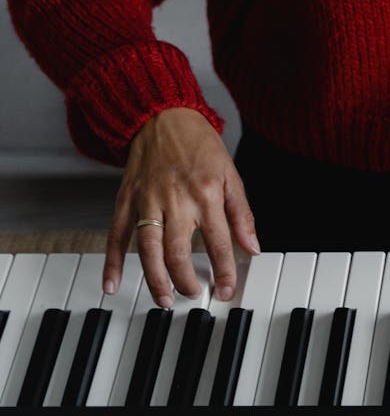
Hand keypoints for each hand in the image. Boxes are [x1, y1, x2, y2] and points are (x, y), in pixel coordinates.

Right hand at [104, 107, 259, 306]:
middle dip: (186, 280)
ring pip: (148, 249)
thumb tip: (253, 248)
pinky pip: (116, 235)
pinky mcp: (125, 200)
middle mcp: (176, 200)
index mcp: (207, 195)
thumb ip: (242, 215)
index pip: (219, 243)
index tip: (226, 291)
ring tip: (164, 299)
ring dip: (155, 279)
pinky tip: (112, 284)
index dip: (224, 272)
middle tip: (194, 296)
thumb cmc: (200, 146)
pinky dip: (112, 262)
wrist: (162, 116)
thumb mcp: (232, 176)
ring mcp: (147, 201)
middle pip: (179, 252)